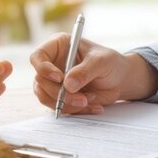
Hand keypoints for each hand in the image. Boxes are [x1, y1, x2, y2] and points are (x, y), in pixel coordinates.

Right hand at [29, 33, 157, 114]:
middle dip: (59, 93)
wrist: (119, 80)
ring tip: (88, 101)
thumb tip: (68, 85)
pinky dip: (75, 111)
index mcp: (58, 46)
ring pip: (46, 97)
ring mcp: (54, 82)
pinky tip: (93, 106)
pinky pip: (59, 108)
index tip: (60, 78)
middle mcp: (52, 64)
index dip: (44, 69)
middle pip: (40, 81)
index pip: (38, 57)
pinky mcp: (60, 97)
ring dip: (66, 104)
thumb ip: (85, 71)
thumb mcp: (101, 62)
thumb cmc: (110, 63)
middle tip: (81, 98)